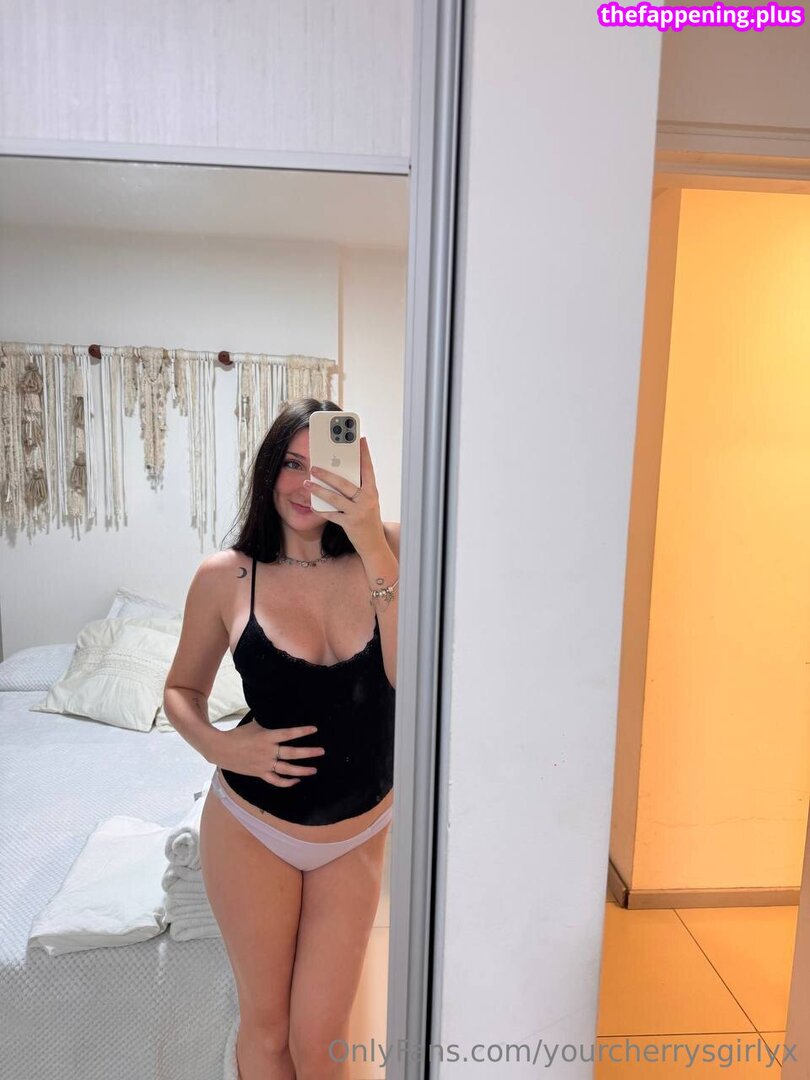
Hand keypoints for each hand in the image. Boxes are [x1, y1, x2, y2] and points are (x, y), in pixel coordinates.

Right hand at [216, 719, 324, 786]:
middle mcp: (268, 752)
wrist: (221, 750)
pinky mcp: (260, 774)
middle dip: (308, 753)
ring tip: (314, 769)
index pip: (288, 734)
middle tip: (321, 751)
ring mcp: (265, 764)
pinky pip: (276, 781)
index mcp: (267, 737)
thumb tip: (275, 709)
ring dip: (302, 770)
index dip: (302, 731)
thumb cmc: (239, 735)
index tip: (314, 729)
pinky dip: (287, 782)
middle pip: (291, 753)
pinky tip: (296, 781)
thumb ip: (267, 720)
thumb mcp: (254, 725)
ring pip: (287, 770)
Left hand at [304, 435, 385, 555]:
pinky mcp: (350, 524)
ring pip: (335, 498)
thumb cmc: (369, 521)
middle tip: (314, 466)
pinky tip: (312, 505)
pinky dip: (321, 510)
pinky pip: (332, 515)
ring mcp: (359, 512)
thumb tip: (341, 474)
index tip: (360, 440)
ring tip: (307, 484)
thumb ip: (359, 489)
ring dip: (319, 490)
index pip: (368, 469)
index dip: (364, 454)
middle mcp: (367, 500)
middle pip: (345, 483)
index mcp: (372, 492)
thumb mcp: (368, 503)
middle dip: (328, 474)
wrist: (375, 545)